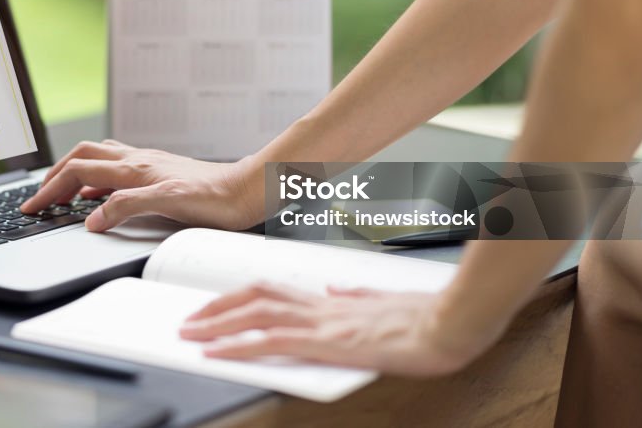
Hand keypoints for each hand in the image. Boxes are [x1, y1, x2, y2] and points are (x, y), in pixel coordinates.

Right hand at [19, 139, 263, 231]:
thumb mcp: (167, 204)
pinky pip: (118, 167)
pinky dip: (98, 178)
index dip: (50, 189)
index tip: (32, 207)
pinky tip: (102, 194)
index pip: (78, 171)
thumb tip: (91, 219)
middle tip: (39, 198)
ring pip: (99, 158)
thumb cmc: (215, 199)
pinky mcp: (160, 172)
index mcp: (134, 168)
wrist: (247, 191)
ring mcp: (149, 164)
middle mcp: (138, 161)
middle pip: (82, 157)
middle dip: (54, 176)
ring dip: (74, 172)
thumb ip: (126, 208)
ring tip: (62, 192)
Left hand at [179, 282, 501, 376]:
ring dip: (217, 322)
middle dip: (217, 305)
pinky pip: (271, 340)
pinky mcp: (327, 340)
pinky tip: (217, 352)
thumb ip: (356, 296)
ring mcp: (322, 320)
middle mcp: (321, 304)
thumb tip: (337, 291)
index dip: (240, 295)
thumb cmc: (427, 316)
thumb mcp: (385, 302)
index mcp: (332, 298)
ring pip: (255, 313)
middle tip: (189, 318)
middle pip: (255, 294)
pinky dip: (238, 345)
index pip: (274, 289)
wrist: (451, 321)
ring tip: (191, 333)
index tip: (218, 303)